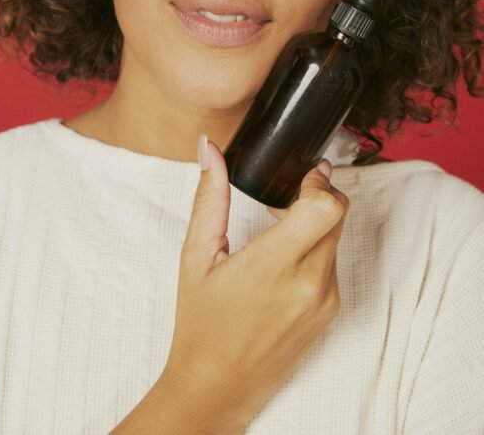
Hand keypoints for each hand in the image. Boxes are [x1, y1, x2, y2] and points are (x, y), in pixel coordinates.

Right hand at [161, 137, 349, 431]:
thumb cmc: (201, 323)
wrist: (217, 386)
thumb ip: (209, 197)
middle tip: (284, 200)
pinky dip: (317, 250)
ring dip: (317, 223)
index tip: (305, 172)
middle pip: (339, 215)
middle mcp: (309, 284)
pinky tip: (285, 262)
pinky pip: (335, 264)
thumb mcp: (196, 256)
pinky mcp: (332, 313)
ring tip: (279, 232)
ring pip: (338, 237)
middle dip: (317, 196)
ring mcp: (325, 301)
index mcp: (273, 266)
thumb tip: (208, 149)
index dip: (320, 181)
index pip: (327, 207)